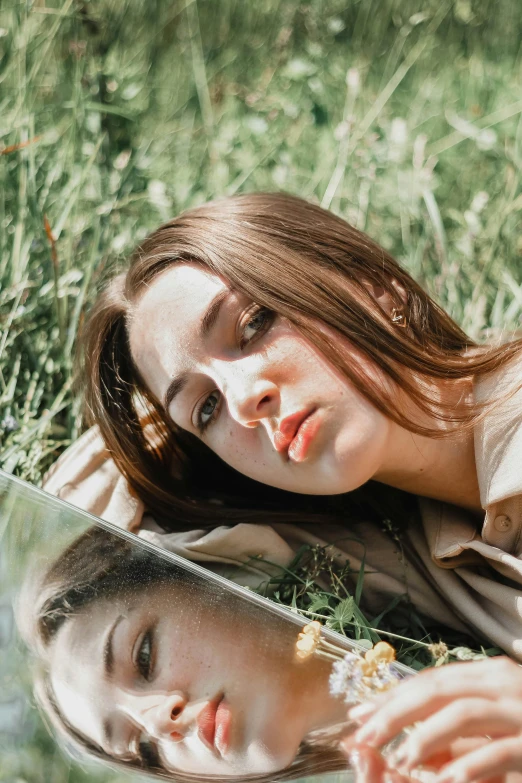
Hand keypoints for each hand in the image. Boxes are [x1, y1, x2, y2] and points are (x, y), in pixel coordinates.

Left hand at [347, 657, 521, 782]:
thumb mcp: (494, 717)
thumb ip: (457, 726)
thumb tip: (409, 739)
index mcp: (490, 673)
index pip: (431, 679)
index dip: (392, 695)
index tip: (359, 712)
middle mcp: (504, 683)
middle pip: (439, 690)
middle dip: (396, 711)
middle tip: (364, 734)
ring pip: (464, 714)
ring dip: (425, 737)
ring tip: (399, 760)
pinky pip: (500, 750)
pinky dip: (470, 764)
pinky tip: (445, 780)